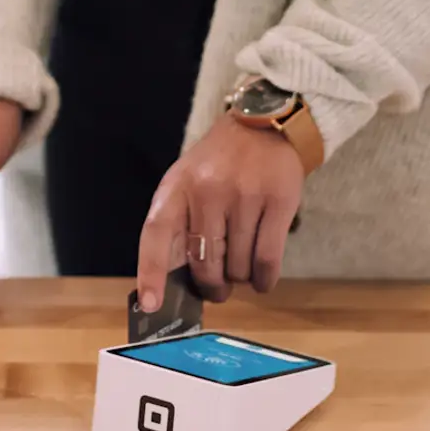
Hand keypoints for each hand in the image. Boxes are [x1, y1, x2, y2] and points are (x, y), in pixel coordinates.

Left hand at [136, 115, 303, 313]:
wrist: (265, 126)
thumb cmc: (220, 164)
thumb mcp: (188, 181)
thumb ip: (179, 223)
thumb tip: (172, 285)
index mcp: (178, 186)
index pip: (157, 232)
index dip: (151, 271)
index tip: (151, 305)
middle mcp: (208, 190)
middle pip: (205, 264)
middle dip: (212, 287)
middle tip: (218, 290)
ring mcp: (245, 195)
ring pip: (238, 267)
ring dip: (241, 279)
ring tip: (242, 267)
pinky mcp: (278, 202)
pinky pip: (267, 261)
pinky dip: (264, 279)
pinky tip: (262, 279)